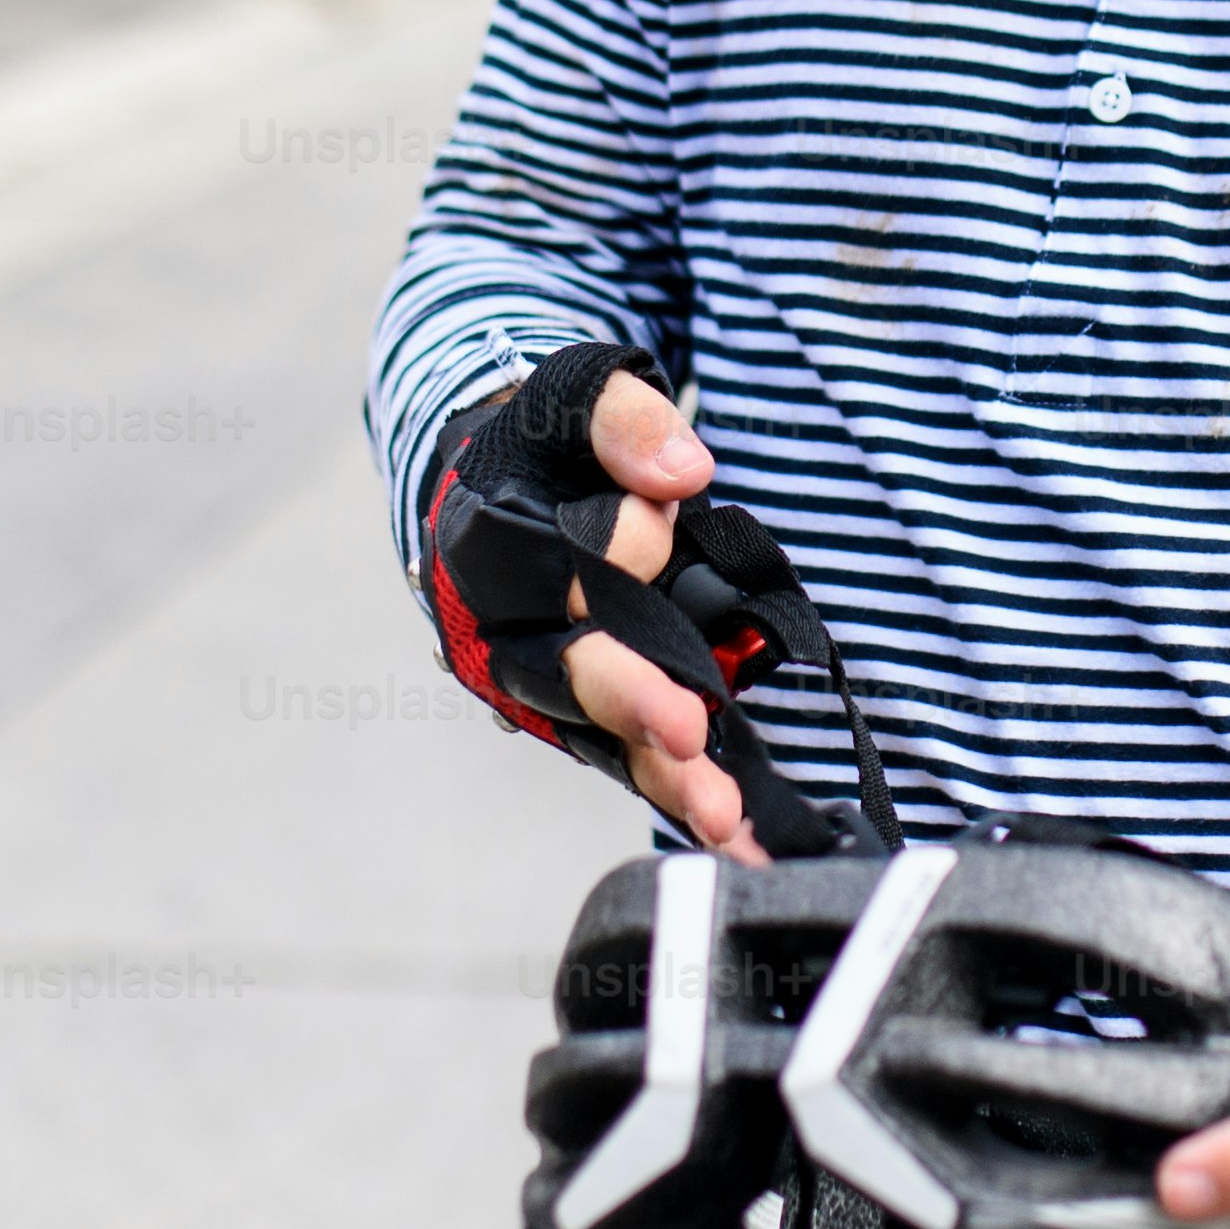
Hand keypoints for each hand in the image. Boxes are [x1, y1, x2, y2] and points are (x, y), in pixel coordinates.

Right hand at [542, 368, 763, 864]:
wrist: (506, 484)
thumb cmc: (546, 440)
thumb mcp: (576, 394)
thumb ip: (623, 420)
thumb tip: (680, 471)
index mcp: (490, 546)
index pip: (547, 566)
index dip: (606, 555)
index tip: (655, 532)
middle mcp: (506, 629)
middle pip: (567, 674)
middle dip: (631, 703)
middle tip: (685, 732)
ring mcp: (546, 684)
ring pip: (601, 734)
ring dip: (662, 775)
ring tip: (722, 815)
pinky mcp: (588, 715)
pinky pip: (634, 757)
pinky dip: (683, 794)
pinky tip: (739, 834)